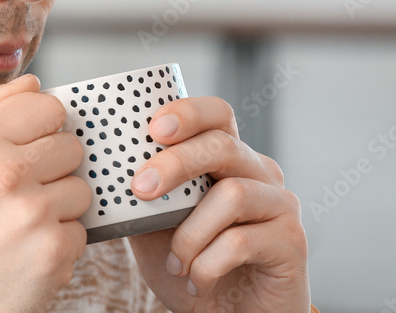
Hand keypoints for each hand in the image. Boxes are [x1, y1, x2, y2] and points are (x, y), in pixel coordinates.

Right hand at [0, 74, 91, 312]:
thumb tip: (32, 80)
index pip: (46, 105)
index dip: (43, 127)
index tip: (30, 147)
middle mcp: (2, 171)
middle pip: (70, 146)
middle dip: (53, 171)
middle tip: (19, 197)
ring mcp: (30, 212)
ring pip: (81, 190)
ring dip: (59, 210)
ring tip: (20, 228)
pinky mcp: (52, 251)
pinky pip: (82, 232)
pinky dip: (60, 246)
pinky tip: (26, 255)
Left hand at [126, 97, 310, 311]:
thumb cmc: (193, 270)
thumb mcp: (155, 231)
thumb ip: (142, 199)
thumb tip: (104, 173)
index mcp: (228, 160)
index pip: (217, 115)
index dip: (188, 112)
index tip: (153, 127)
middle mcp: (260, 173)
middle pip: (223, 144)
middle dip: (176, 163)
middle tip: (141, 188)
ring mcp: (280, 205)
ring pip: (232, 194)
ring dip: (190, 234)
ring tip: (176, 263)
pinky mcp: (291, 241)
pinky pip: (240, 240)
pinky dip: (207, 265)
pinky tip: (197, 283)